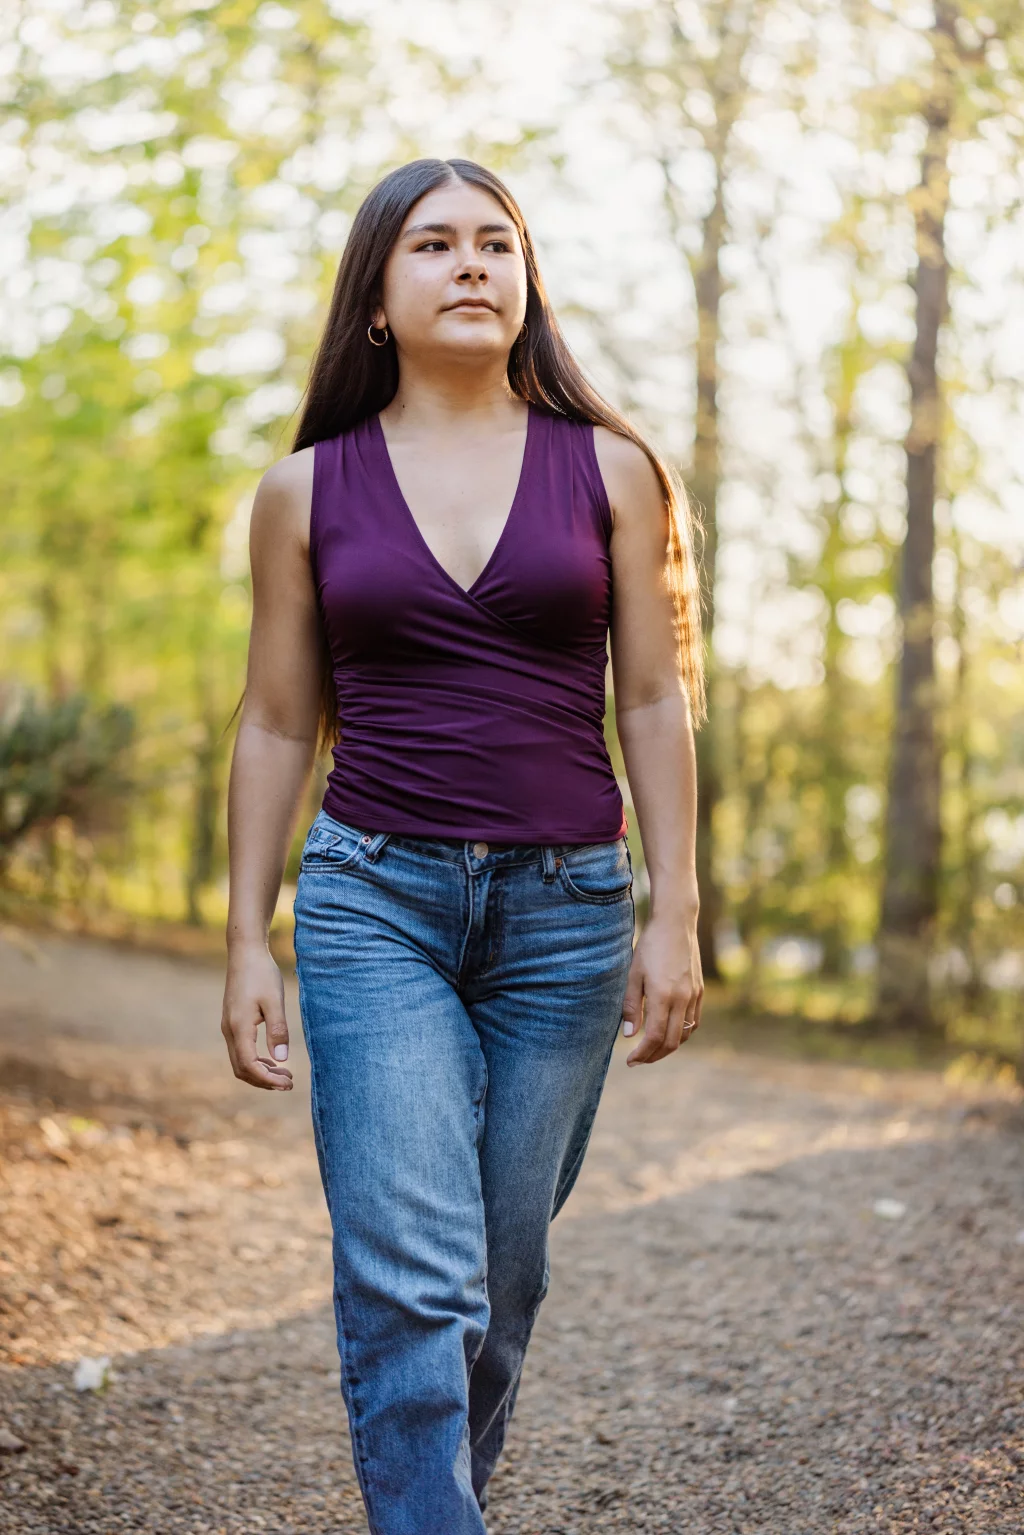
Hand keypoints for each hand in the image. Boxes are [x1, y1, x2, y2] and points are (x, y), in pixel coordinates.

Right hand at [221, 942, 293, 1090]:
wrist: (245, 952)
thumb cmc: (262, 973)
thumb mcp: (274, 1000)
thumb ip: (278, 1030)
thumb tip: (281, 1059)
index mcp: (239, 1027)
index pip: (249, 1065)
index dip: (268, 1079)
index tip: (288, 1083)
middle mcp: (229, 1030)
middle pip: (242, 1069)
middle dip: (264, 1080)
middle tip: (289, 1082)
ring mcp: (228, 1027)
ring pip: (240, 1062)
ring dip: (260, 1072)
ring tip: (284, 1074)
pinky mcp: (232, 1022)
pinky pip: (240, 1050)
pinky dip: (255, 1061)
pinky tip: (272, 1059)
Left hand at [621, 907, 702, 1065]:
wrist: (676, 924)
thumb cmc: (650, 947)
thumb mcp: (633, 974)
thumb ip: (631, 1006)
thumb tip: (629, 1035)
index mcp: (663, 996)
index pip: (654, 1037)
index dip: (642, 1053)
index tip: (630, 1060)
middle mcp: (682, 1000)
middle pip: (671, 1042)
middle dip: (654, 1056)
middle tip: (638, 1059)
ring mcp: (693, 996)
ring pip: (684, 1034)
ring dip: (668, 1047)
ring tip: (651, 1049)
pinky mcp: (699, 991)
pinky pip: (693, 1022)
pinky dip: (681, 1034)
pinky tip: (668, 1032)